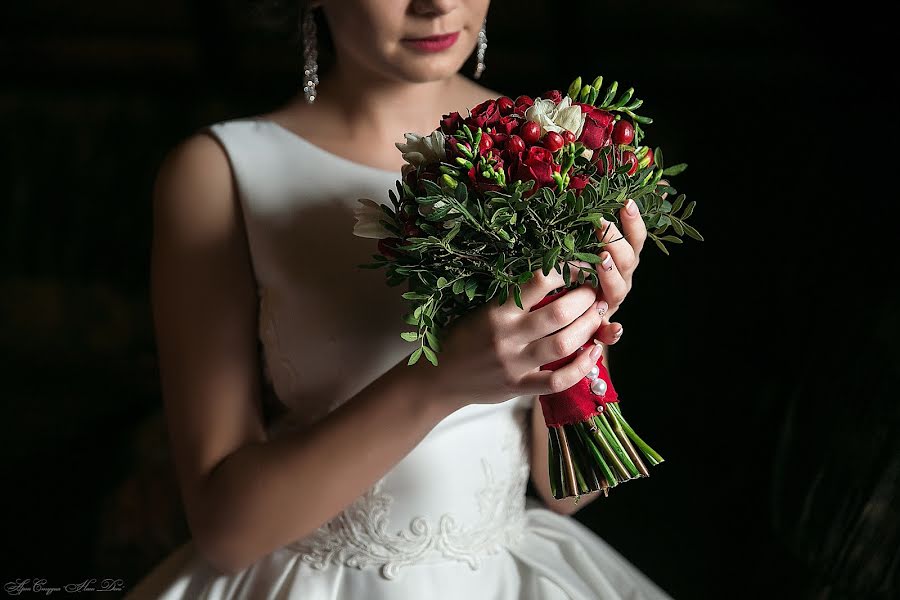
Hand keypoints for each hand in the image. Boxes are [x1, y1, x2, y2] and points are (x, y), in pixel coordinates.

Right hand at [426, 261, 607, 410]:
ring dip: (588, 327)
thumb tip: (552, 275)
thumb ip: (511, 299)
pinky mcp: (519, 386)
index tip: (580, 264)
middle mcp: (507, 336)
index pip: (538, 281)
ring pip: (563, 344)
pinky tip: (593, 353)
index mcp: (496, 311)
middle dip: (584, 299)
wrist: (438, 378)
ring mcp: (514, 364)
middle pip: (558, 314)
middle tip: (594, 292)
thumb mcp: (480, 310)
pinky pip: (557, 380)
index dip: (566, 269)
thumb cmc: (461, 337)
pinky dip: (581, 368)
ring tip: (598, 315)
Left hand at [591, 197, 647, 345]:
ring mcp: (612, 301)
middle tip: (601, 224)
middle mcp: (622, 279)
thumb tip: (649, 187)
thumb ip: (607, 217)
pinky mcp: (601, 323)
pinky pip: (609, 330)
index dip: (633, 222)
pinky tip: (615, 329)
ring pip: (617, 289)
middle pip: (627, 261)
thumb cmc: (582, 269)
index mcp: (623, 259)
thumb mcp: (590, 242)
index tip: (626, 203)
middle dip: (615, 242)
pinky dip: (613, 331)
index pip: (635, 238)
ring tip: (600, 259)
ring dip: (611, 275)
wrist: (572, 312)